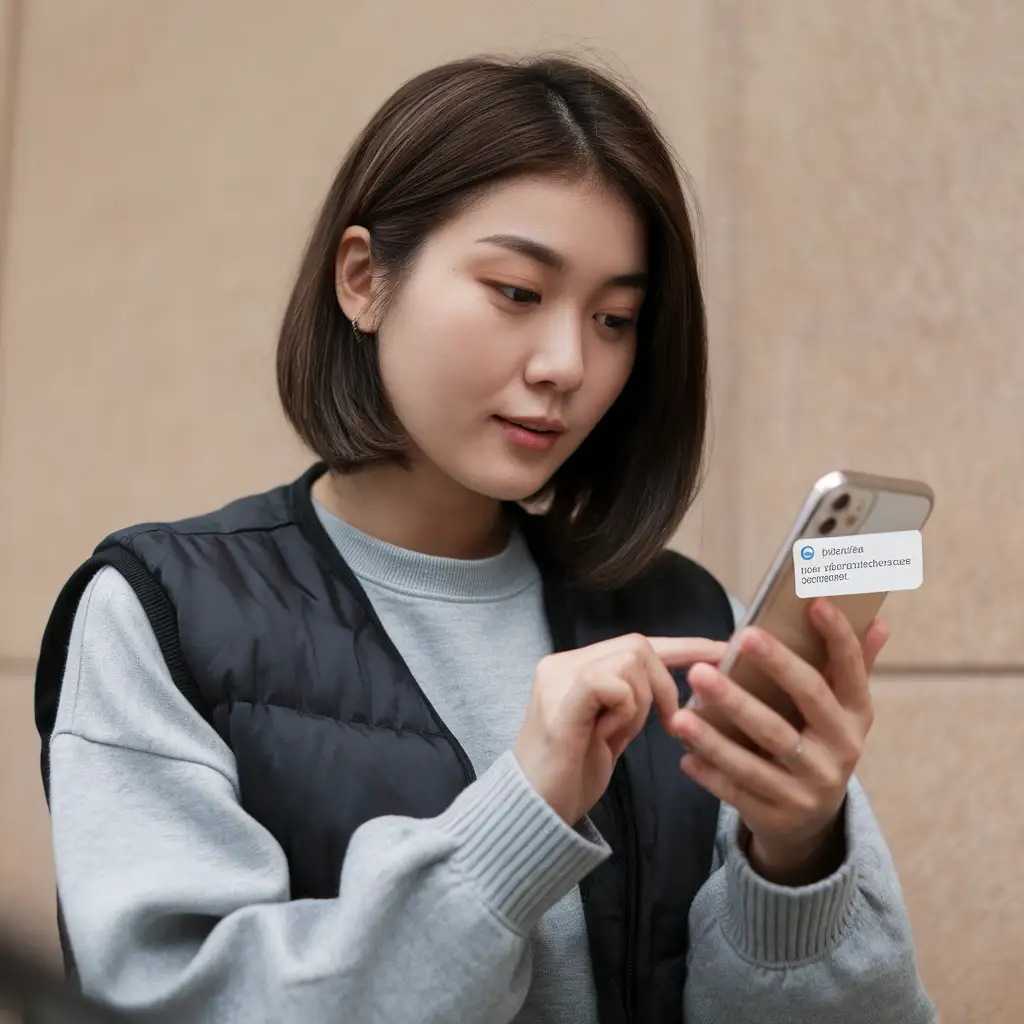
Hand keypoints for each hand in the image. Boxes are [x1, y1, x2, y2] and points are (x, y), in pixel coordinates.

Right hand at [515, 634, 726, 825]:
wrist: (535, 811)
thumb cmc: (574, 773)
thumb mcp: (612, 726)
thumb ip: (634, 698)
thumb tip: (688, 681)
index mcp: (574, 665)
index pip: (636, 643)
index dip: (683, 646)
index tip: (721, 652)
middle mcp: (563, 662)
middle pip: (638, 645)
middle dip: (664, 684)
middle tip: (666, 725)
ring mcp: (558, 678)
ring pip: (630, 661)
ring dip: (640, 704)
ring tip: (615, 735)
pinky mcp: (559, 702)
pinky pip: (612, 684)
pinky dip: (623, 711)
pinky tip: (604, 735)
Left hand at [669, 599, 888, 883]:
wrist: (812, 821)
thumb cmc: (818, 742)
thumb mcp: (841, 712)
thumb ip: (852, 667)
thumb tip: (880, 621)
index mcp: (856, 720)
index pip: (850, 674)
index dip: (838, 639)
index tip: (816, 603)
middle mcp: (839, 755)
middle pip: (794, 713)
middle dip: (756, 682)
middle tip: (717, 654)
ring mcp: (808, 790)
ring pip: (756, 759)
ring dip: (716, 737)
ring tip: (682, 714)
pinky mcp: (777, 816)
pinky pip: (737, 793)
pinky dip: (710, 774)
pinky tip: (684, 756)